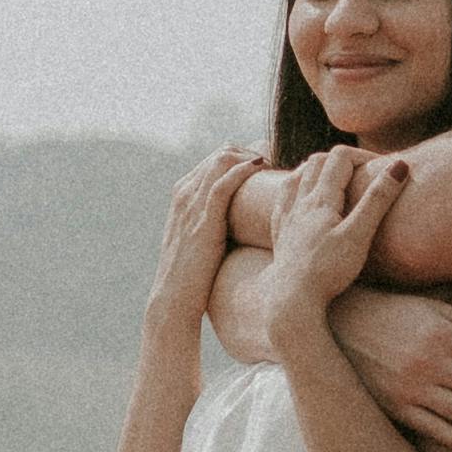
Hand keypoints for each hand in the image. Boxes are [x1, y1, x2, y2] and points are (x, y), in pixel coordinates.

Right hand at [146, 146, 263, 337]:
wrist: (173, 299)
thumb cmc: (194, 275)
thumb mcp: (204, 239)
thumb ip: (218, 222)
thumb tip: (248, 220)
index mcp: (183, 194)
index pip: (216, 158)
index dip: (245, 156)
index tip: (269, 166)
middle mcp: (184, 192)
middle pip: (222, 152)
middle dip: (252, 151)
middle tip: (277, 165)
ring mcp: (191, 203)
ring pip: (223, 159)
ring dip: (252, 157)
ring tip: (275, 167)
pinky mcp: (202, 218)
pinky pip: (223, 182)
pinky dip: (244, 170)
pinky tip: (261, 169)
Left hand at [260, 141, 405, 348]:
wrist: (291, 301)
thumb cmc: (327, 270)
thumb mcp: (359, 235)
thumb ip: (378, 200)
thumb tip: (401, 166)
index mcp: (320, 198)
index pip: (340, 158)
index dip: (363, 157)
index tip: (383, 169)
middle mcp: (299, 202)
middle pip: (317, 162)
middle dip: (342, 160)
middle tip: (363, 173)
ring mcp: (287, 218)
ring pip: (296, 177)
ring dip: (316, 169)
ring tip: (333, 178)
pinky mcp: (280, 235)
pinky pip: (282, 200)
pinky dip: (294, 188)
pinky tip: (300, 199)